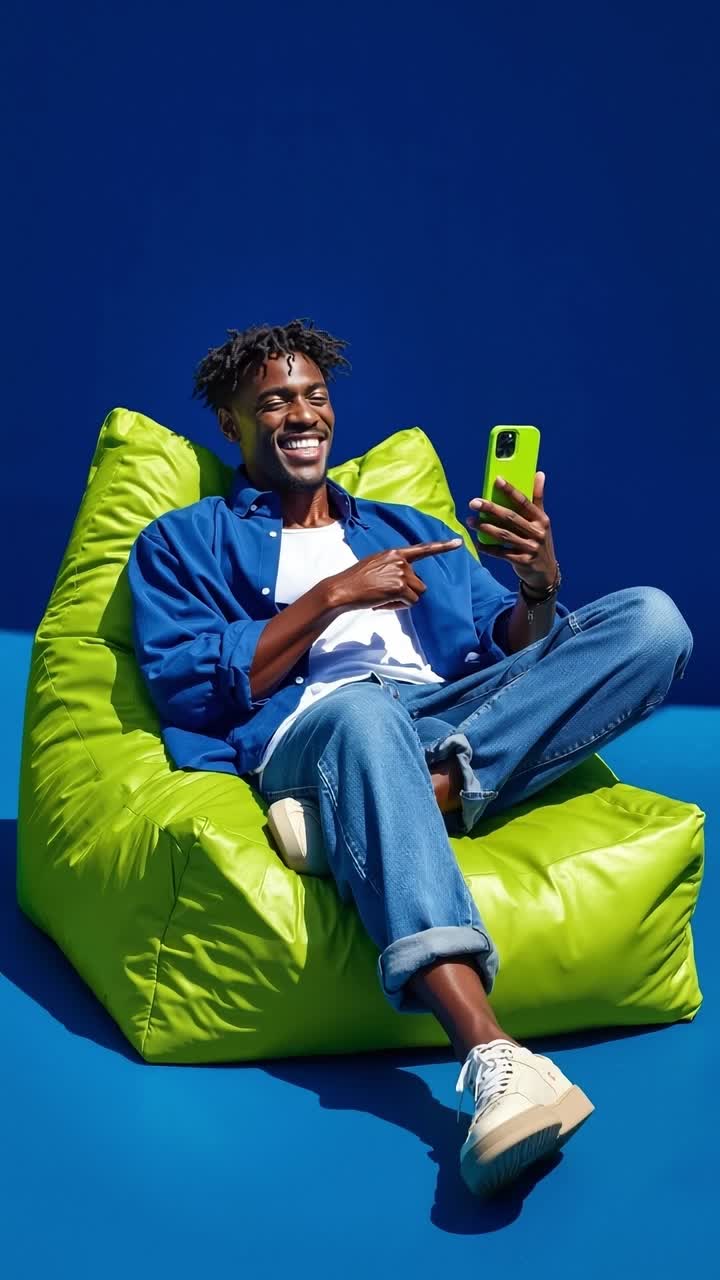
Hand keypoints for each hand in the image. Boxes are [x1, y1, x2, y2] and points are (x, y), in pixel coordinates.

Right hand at [325, 538, 463, 611]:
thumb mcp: (374, 565)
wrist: (342, 589)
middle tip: (385, 595)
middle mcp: (400, 560)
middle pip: (419, 582)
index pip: (422, 549)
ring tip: (382, 598)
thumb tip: (405, 583)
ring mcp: (401, 573)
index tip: (458, 543)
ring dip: (403, 600)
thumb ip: (392, 568)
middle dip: (407, 592)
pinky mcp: (400, 587)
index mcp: (394, 553)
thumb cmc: (355, 581)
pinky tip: (382, 602)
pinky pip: (411, 602)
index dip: (442, 546)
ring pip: (417, 593)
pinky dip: (398, 606)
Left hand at [466, 471, 557, 591]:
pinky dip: (489, 548)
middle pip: (510, 517)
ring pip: (504, 535)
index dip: (511, 490)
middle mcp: (537, 532)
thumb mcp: (542, 521)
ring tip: (470, 521)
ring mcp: (530, 548)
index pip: (524, 502)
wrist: (546, 572)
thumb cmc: (539, 540)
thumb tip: (539, 473)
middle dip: (491, 509)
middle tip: (473, 502)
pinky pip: (501, 553)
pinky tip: (478, 542)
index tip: (497, 479)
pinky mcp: (522, 561)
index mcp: (542, 519)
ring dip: (485, 528)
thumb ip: (538, 498)